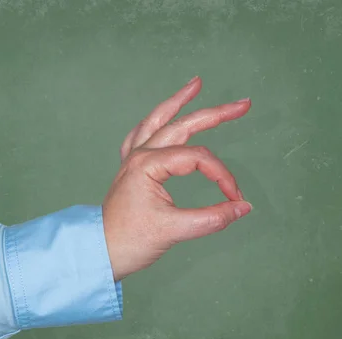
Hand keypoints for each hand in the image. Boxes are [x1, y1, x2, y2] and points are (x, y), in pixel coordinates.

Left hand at [102, 77, 251, 280]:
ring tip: (196, 84)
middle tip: (243, 104)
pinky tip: (161, 117)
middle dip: (214, 114)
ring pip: (158, 121)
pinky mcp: (130, 169)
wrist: (98, 252)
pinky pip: (142, 136)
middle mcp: (140, 155)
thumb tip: (243, 208)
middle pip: (182, 125)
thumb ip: (212, 218)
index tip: (235, 198)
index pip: (197, 159)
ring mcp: (132, 159)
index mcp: (148, 164)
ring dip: (178, 103)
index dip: (222, 176)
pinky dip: (155, 123)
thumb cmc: (130, 241)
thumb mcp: (173, 230)